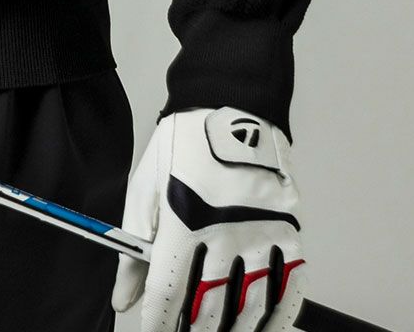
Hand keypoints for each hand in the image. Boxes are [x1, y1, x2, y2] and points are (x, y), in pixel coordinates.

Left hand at [111, 105, 304, 329]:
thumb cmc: (184, 144)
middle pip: (210, 306)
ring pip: (250, 306)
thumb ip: (134, 249)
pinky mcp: (290, 231)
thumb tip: (124, 299)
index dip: (160, 323)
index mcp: (184, 217)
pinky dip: (277, 320)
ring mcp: (262, 232)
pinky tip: (262, 331)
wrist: (232, 104)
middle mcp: (225, 229)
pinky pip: (289, 289)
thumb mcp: (145, 187)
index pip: (170, 291)